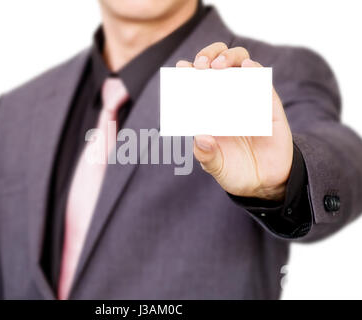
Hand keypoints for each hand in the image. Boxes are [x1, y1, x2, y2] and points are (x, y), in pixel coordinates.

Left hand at [176, 42, 292, 200]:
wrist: (265, 183)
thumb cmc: (234, 171)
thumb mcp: (215, 167)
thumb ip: (206, 155)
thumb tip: (201, 137)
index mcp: (209, 110)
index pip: (197, 82)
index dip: (188, 71)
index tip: (181, 67)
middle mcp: (227, 100)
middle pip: (218, 64)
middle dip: (207, 56)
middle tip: (200, 65)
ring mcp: (249, 99)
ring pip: (240, 64)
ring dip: (229, 58)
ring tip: (218, 66)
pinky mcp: (270, 106)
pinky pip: (263, 83)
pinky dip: (255, 71)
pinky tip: (247, 67)